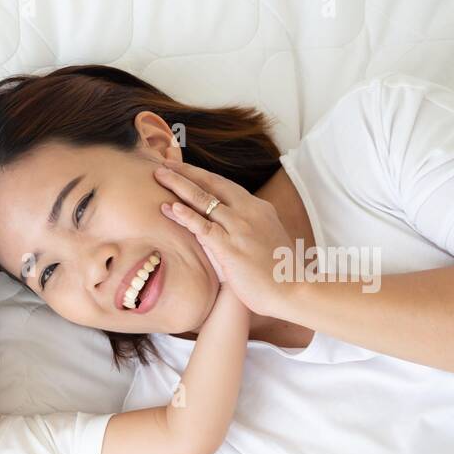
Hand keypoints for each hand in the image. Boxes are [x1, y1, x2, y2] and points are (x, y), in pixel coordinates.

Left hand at [155, 158, 295, 317]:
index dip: (201, 174)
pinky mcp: (231, 247)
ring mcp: (240, 228)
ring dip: (179, 185)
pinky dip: (186, 216)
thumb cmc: (279, 273)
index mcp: (259, 208)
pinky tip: (170, 207)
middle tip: (164, 162)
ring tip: (159, 175)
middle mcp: (250, 212)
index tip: (182, 167)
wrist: (295, 291)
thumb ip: (249, 229)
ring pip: (204, 200)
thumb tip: (230, 229)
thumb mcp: (266, 240)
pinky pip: (203, 227)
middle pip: (212, 184)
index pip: (225, 185)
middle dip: (186, 172)